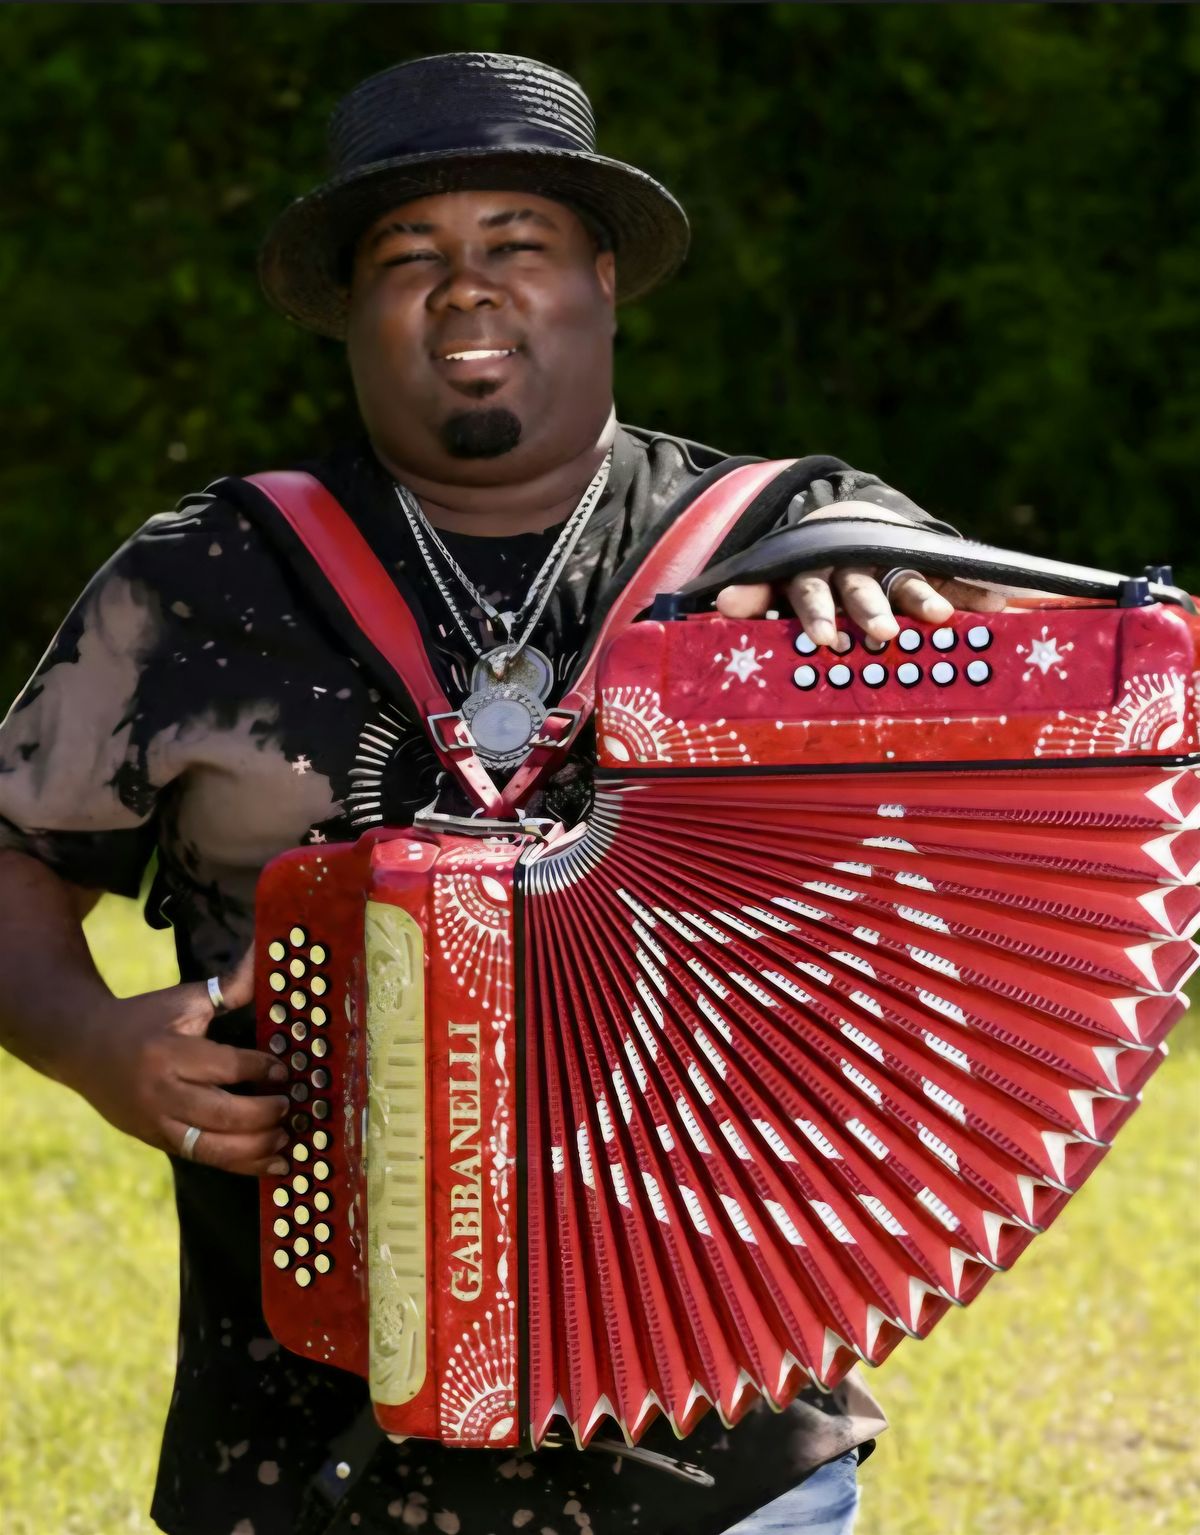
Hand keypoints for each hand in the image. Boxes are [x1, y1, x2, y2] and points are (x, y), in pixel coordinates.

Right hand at [79, 949, 290, 1175]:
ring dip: (258, 1148)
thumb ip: (230, 986)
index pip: (225, 1067)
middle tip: (292, 1104)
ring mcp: (158, 1123)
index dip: (261, 1069)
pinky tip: (273, 1164)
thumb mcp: (183, 1000)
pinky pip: (205, 1158)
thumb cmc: (142, 1019)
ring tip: (289, 1138)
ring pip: (215, 1147)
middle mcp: (162, 1093)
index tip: (287, 1069)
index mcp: (170, 1052)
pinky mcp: (159, 1142)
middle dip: (265, 1113)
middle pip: (223, 1113)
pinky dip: (242, 1165)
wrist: (82, 1048)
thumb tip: (266, 954)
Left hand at [715, 500, 1004, 645]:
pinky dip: (973, 588)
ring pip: (908, 581)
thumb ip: (756, 594)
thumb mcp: (776, 582)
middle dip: (872, 610)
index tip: (824, 639)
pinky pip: (951, 576)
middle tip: (883, 633)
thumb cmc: (808, 570)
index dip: (818, 615)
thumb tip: (722, 603)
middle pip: (862, 589)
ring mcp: (891, 564)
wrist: (845, 521)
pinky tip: (998, 602)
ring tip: (942, 618)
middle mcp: (853, 566)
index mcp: (814, 572)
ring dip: (924, 598)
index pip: (812, 592)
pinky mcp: (924, 562)